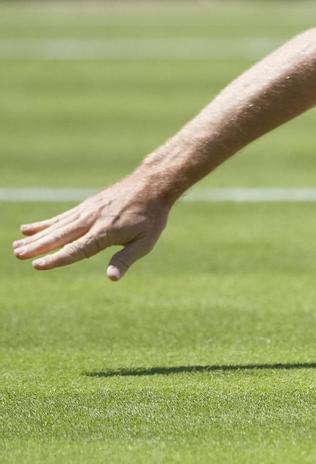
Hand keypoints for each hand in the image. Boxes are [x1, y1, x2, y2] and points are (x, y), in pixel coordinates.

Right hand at [12, 176, 171, 280]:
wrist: (151, 185)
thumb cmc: (151, 217)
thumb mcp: (145, 241)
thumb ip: (126, 259)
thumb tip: (111, 278)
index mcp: (104, 232)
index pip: (76, 249)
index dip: (56, 259)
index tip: (38, 265)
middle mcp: (91, 221)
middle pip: (60, 237)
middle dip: (38, 247)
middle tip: (17, 255)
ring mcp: (86, 212)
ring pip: (56, 227)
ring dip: (35, 237)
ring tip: (15, 246)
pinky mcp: (86, 206)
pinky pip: (61, 217)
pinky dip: (44, 224)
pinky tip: (28, 229)